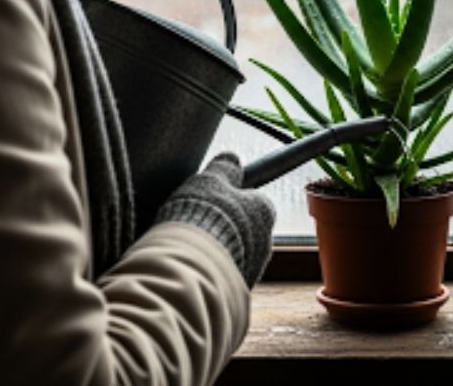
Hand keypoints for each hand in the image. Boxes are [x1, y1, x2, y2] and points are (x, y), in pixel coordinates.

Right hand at [154, 153, 275, 287]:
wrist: (191, 271)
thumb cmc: (201, 219)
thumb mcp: (209, 181)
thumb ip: (224, 169)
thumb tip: (232, 158)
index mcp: (264, 210)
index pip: (254, 199)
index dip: (230, 198)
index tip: (212, 199)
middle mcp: (265, 241)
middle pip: (245, 229)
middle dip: (224, 227)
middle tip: (196, 225)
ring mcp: (252, 269)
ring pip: (234, 255)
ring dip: (216, 252)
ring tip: (187, 249)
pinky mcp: (236, 293)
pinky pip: (223, 278)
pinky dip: (210, 273)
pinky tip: (189, 269)